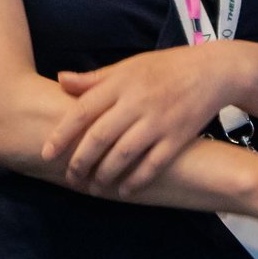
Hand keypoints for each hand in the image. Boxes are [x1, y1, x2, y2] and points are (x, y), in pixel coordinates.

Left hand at [41, 46, 232, 193]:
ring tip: (93, 187)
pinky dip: (137, 180)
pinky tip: (124, 191)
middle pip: (100, 136)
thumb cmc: (162, 68)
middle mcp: (136, 102)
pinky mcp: (178, 137)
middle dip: (80, 161)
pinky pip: (153, 164)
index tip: (47, 153)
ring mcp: (158, 121)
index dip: (62, 134)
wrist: (210, 71)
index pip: (82, 110)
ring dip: (105, 174)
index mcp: (119, 83)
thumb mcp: (126, 67)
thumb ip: (94, 79)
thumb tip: (60, 79)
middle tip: (70, 177)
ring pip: (124, 154)